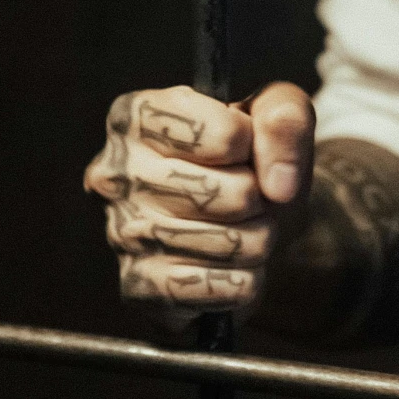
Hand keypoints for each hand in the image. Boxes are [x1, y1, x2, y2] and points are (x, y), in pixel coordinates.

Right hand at [85, 82, 314, 324]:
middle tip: (247, 192)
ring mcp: (122, 234)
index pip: (223, 135)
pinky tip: (228, 262)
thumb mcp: (275, 111)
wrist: (241, 214)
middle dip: (257, 197)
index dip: (253, 146)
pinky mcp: (140, 288)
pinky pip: (225, 288)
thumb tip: (280, 184)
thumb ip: (284, 118)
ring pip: (230, 244)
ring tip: (241, 224)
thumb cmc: (249, 154)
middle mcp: (114, 174)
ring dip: (258, 237)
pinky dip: (247, 278)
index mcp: (134, 116)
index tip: (242, 148)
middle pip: (224, 193)